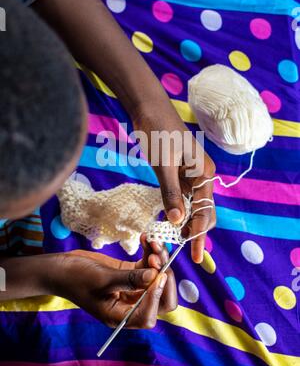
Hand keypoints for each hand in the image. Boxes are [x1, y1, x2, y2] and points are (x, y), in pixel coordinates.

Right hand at [53, 237, 176, 327]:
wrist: (61, 268)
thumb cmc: (75, 277)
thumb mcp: (102, 278)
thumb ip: (129, 278)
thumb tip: (155, 275)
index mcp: (119, 316)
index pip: (148, 316)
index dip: (156, 297)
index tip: (156, 274)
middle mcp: (128, 306)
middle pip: (160, 300)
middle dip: (164, 277)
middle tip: (158, 257)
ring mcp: (131, 290)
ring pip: (156, 280)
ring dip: (159, 261)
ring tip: (153, 243)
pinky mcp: (130, 275)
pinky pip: (148, 267)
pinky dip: (150, 254)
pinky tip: (145, 239)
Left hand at [133, 109, 215, 263]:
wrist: (148, 109)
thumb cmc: (158, 132)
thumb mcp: (163, 165)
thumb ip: (170, 193)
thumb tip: (177, 222)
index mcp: (204, 173)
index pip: (206, 211)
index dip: (201, 235)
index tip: (196, 256)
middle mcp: (201, 176)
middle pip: (204, 211)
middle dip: (197, 232)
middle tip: (186, 253)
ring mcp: (190, 175)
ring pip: (192, 206)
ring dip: (187, 223)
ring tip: (176, 242)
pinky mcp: (179, 173)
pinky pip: (182, 197)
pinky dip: (178, 211)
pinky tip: (171, 221)